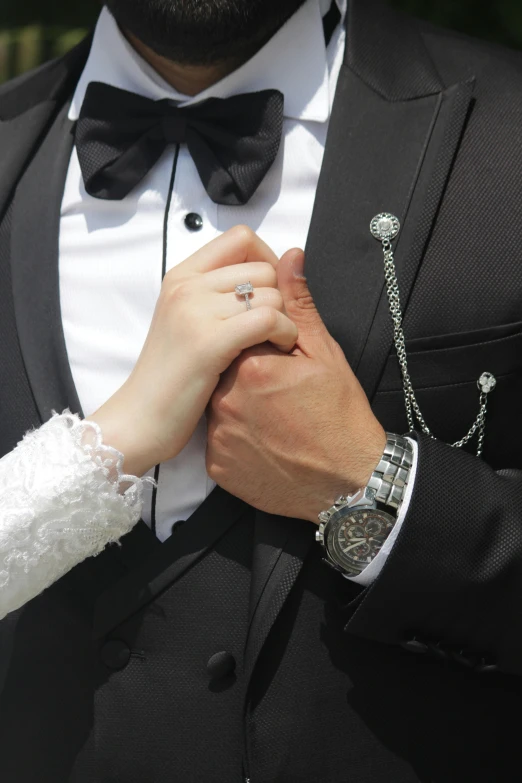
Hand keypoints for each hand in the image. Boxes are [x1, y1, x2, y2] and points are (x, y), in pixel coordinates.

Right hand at [86, 226, 297, 477]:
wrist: (140, 419)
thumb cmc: (172, 378)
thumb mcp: (191, 324)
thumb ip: (222, 294)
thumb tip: (275, 265)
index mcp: (181, 277)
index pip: (240, 237)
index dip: (267, 259)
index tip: (270, 293)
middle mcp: (186, 287)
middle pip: (262, 266)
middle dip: (280, 296)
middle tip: (274, 328)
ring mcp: (195, 312)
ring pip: (270, 293)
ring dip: (285, 320)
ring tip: (276, 343)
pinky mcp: (209, 342)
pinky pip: (268, 319)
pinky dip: (285, 334)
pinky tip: (278, 350)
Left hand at [206, 248, 385, 522]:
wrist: (349, 482)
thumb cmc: (341, 416)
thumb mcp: (325, 354)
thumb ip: (299, 304)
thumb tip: (288, 257)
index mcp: (251, 366)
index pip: (239, 336)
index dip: (262, 345)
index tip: (282, 361)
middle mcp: (227, 399)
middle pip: (225, 369)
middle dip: (249, 374)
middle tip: (281, 393)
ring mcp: (220, 436)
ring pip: (220, 404)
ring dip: (242, 405)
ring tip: (276, 418)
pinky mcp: (218, 465)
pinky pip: (219, 440)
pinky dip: (237, 437)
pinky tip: (266, 441)